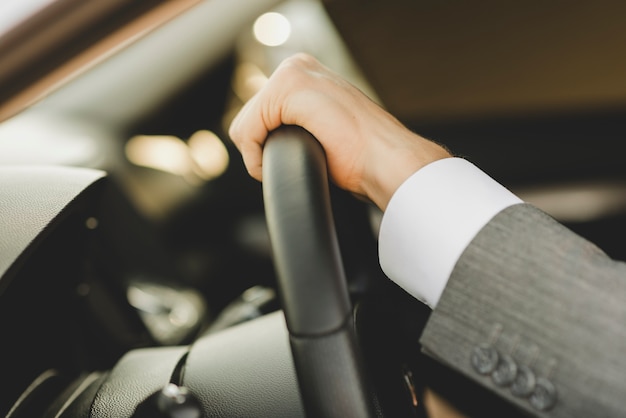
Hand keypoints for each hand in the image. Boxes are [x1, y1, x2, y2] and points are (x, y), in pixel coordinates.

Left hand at [228, 53, 450, 209]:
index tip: (298, 157)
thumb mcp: (323, 130)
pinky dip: (257, 158)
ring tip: (300, 160)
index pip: (258, 115)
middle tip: (302, 159)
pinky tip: (287, 162)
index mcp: (304, 73)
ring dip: (261, 155)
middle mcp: (297, 66)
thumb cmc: (362, 156)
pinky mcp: (290, 88)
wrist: (386, 161)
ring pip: (244, 126)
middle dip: (262, 149)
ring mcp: (293, 73)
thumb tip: (272, 137)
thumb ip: (298, 123)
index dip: (266, 147)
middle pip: (248, 118)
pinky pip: (248, 131)